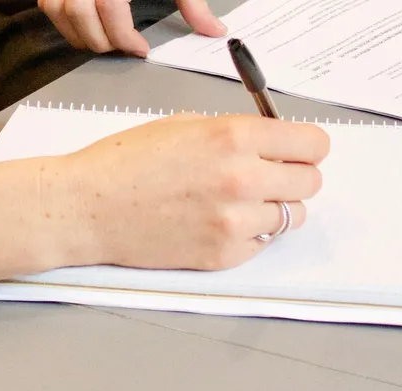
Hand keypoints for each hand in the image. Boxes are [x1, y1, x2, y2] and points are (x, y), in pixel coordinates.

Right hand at [0, 114, 327, 281]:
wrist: (88, 207)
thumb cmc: (127, 162)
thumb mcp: (186, 125)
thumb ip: (237, 133)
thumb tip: (274, 144)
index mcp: (235, 137)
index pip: (313, 145)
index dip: (307, 147)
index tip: (299, 151)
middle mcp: (243, 179)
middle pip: (310, 183)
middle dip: (293, 177)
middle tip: (270, 176)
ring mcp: (235, 222)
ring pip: (291, 217)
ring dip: (273, 208)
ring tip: (237, 201)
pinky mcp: (224, 255)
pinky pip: (262, 244)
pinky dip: (250, 235)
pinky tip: (217, 222)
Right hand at [39, 0, 227, 56]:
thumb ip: (192, 1)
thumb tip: (213, 29)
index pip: (111, 7)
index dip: (124, 35)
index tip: (140, 47)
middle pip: (80, 13)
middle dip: (103, 40)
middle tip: (123, 46)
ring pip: (57, 10)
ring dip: (79, 33)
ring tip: (104, 40)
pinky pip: (48, 2)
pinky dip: (63, 19)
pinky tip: (85, 25)